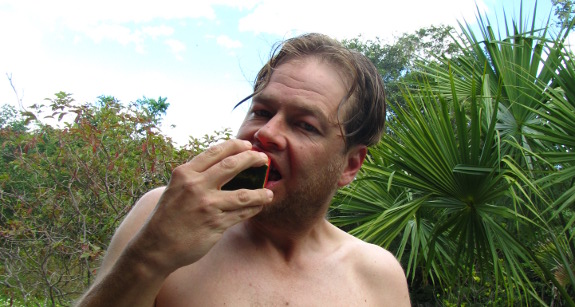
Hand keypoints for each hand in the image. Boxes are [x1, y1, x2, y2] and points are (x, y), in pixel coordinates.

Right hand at [129, 139, 272, 274]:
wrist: (156, 246)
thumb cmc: (168, 216)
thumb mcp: (176, 188)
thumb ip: (196, 176)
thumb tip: (223, 165)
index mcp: (185, 173)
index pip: (215, 152)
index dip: (235, 145)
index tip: (248, 145)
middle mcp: (196, 186)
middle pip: (232, 166)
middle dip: (252, 159)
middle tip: (264, 160)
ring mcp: (207, 205)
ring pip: (243, 194)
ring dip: (260, 192)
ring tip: (269, 193)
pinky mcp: (215, 224)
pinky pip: (241, 214)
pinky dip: (253, 209)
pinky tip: (258, 207)